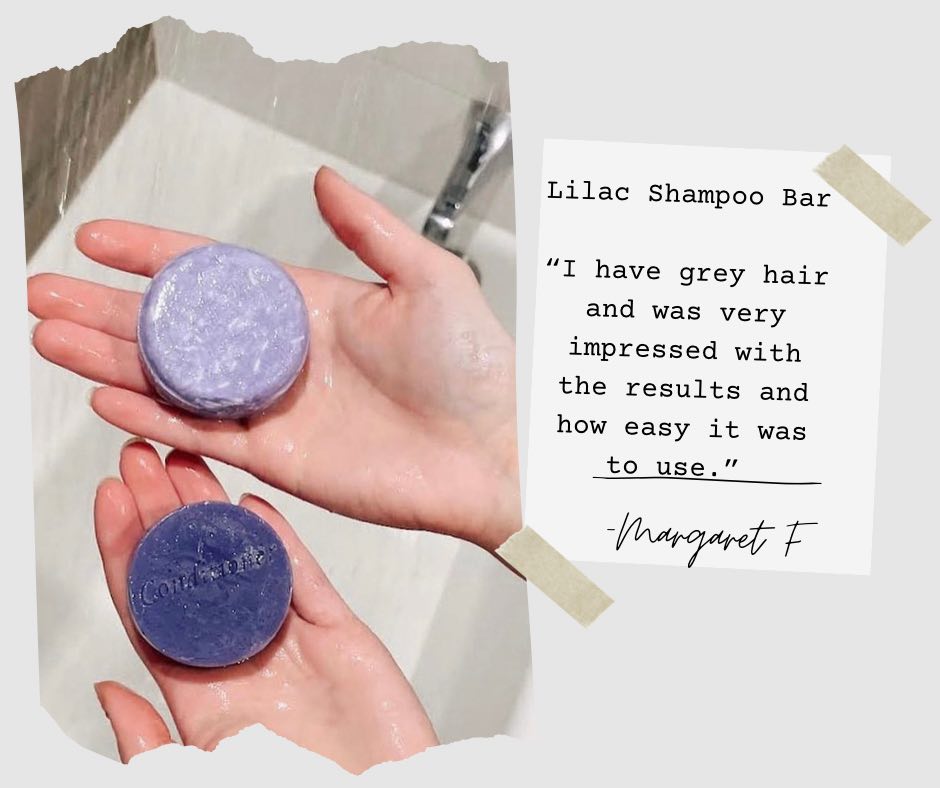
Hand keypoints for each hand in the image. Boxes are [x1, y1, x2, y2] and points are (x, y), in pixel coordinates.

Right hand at [29, 167, 520, 550]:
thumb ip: (369, 231)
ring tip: (53, 339)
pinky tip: (108, 397)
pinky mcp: (282, 457)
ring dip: (112, 362)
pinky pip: (204, 433)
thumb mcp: (429, 278)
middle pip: (179, 328)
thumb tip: (324, 179)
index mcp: (312, 307)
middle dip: (109, 310)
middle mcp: (285, 356)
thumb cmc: (478, 368)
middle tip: (46, 295)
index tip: (101, 239)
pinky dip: (154, 417)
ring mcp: (278, 408)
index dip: (156, 254)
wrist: (497, 451)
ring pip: (177, 382)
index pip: (217, 274)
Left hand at [93, 440, 437, 769]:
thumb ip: (153, 741)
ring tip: (188, 462)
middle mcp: (242, 654)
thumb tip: (106, 693)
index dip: (127, 551)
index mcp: (201, 690)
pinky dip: (281, 540)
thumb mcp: (206, 773)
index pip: (150, 607)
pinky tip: (254, 505)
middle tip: (143, 459)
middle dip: (162, 512)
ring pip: (245, 560)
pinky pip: (307, 577)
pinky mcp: (339, 633)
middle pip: (192, 570)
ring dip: (213, 511)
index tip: (111, 499)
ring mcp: (291, 639)